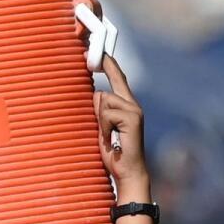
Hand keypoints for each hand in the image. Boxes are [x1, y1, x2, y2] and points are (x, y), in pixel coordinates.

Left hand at [94, 55, 148, 192]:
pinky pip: (107, 113)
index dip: (109, 64)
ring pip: (105, 99)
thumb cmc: (115, 152)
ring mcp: (135, 110)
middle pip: (116, 78)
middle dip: (106, 64)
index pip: (118, 78)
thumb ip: (101, 111)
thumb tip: (97, 93)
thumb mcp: (103, 128)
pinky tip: (112, 139)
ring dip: (100, 119)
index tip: (97, 51)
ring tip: (108, 135)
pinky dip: (104, 127)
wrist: (127, 171)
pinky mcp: (133, 118)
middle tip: (88, 52)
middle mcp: (133, 104)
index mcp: (127, 105)